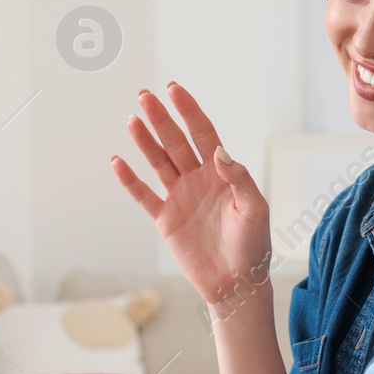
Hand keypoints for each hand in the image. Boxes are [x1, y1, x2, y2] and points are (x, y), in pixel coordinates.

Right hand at [111, 84, 270, 308]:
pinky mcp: (166, 220)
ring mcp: (180, 198)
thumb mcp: (255, 209)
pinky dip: (130, 180)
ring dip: (145, 141)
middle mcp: (198, 180)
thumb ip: (240, 179)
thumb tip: (219, 151)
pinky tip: (118, 161)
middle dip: (161, 118)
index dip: (189, 111)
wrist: (236, 284)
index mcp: (222, 174)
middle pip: (176, 142)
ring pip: (158, 162)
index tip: (174, 89)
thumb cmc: (253, 246)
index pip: (203, 134)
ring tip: (132, 119)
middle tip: (144, 95)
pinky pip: (144, 195)